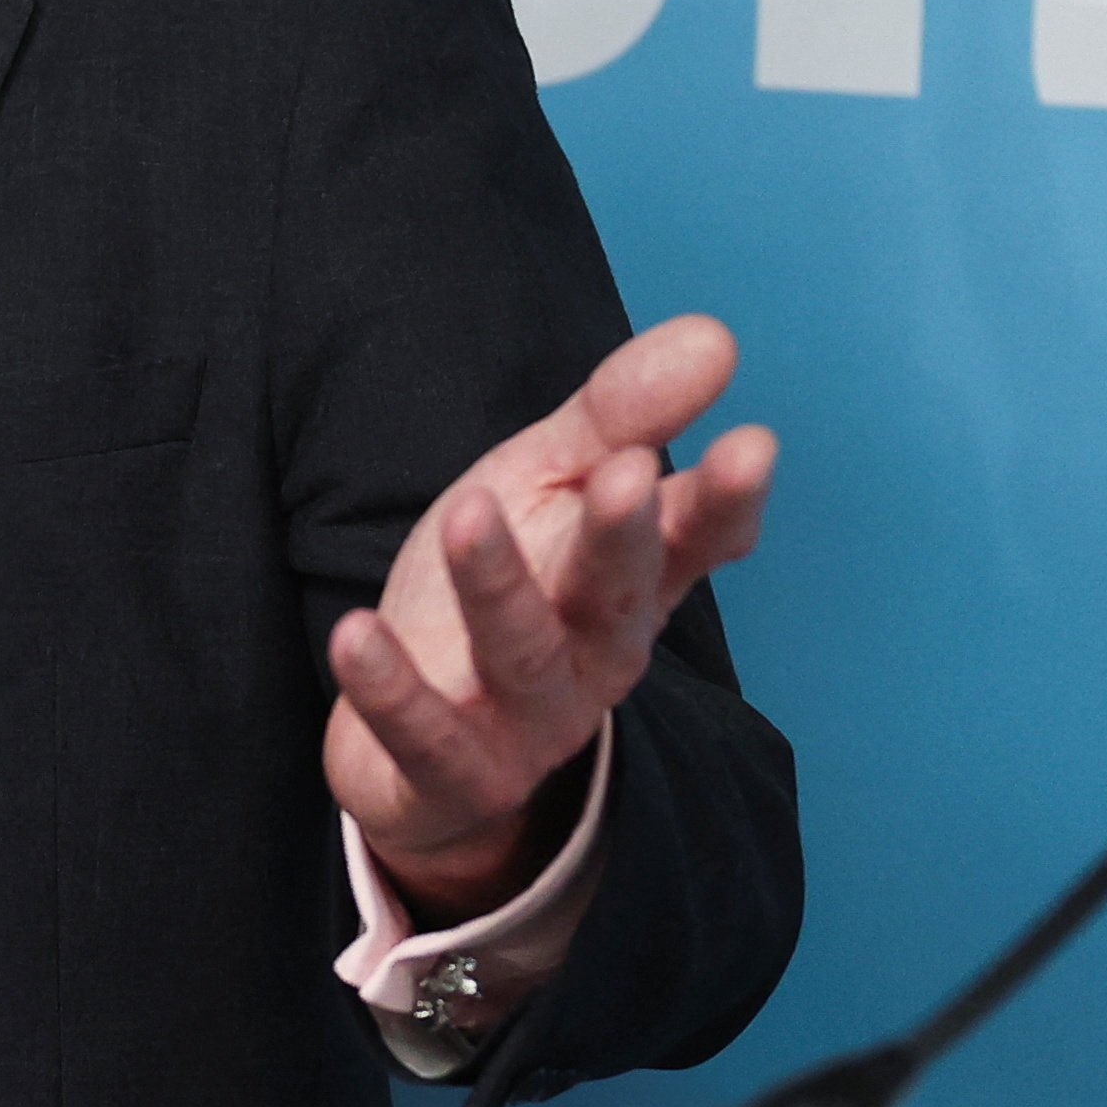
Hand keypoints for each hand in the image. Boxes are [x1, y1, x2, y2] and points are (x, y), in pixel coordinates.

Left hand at [325, 314, 776, 921]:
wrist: (426, 750)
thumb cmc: (505, 590)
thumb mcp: (548, 485)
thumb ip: (620, 415)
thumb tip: (713, 335)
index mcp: (631, 580)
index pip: (692, 538)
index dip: (724, 499)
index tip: (752, 443)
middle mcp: (596, 652)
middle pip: (618, 596)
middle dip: (624, 538)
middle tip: (626, 472)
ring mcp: (530, 719)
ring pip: (523, 658)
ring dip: (498, 588)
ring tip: (467, 514)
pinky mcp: (453, 771)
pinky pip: (425, 735)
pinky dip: (390, 690)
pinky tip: (353, 632)